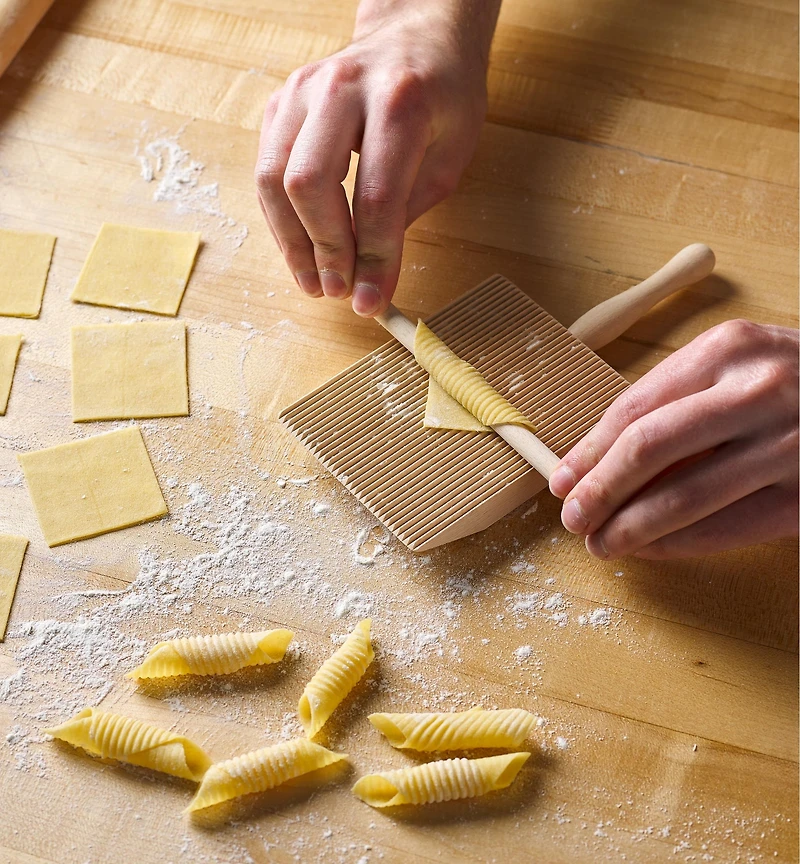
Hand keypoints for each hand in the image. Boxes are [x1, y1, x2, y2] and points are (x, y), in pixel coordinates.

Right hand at [255, 0, 499, 315]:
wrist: (416, 33)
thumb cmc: (442, 96)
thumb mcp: (448, 156)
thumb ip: (406, 214)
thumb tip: (372, 280)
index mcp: (400, 102)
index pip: (377, 197)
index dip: (372, 259)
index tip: (370, 300)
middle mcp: (343, 88)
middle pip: (310, 184)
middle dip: (323, 250)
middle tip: (339, 291)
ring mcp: (302, 90)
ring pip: (274, 179)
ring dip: (291, 243)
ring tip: (314, 281)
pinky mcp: (280, 101)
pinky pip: (266, 171)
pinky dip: (281, 218)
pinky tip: (302, 247)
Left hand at [549, 320, 798, 559]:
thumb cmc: (795, 382)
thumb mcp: (738, 366)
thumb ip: (676, 401)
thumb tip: (596, 459)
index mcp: (728, 349)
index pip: (634, 407)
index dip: (588, 451)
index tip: (561, 480)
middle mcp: (758, 390)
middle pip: (649, 448)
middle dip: (599, 490)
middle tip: (573, 518)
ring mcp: (790, 444)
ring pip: (685, 496)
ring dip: (631, 527)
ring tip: (602, 543)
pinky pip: (728, 528)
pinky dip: (679, 545)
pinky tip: (652, 550)